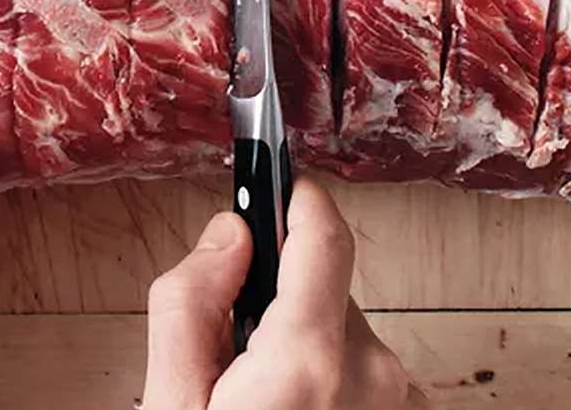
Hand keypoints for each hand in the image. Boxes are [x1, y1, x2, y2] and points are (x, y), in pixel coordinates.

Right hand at [141, 179, 425, 409]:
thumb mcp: (172, 402)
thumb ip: (190, 305)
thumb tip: (229, 234)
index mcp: (307, 363)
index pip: (324, 236)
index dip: (298, 198)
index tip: (282, 182)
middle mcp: (371, 377)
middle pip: (323, 290)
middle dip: (279, 301)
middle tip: (234, 353)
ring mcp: (397, 402)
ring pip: (342, 333)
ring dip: (306, 348)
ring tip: (264, 401)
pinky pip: (363, 373)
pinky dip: (332, 384)